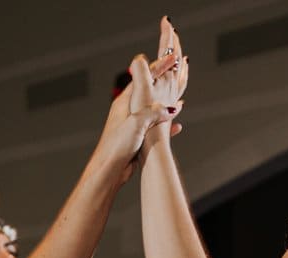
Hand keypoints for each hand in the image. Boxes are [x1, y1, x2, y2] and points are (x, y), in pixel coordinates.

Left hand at [101, 19, 186, 170]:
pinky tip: (175, 126)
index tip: (173, 57)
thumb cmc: (117, 146)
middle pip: (149, 90)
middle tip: (177, 71)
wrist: (108, 170)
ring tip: (179, 97)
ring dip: (166, 102)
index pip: (144, 77)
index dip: (159, 66)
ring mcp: (133, 124)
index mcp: (126, 102)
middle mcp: (129, 110)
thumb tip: (172, 107)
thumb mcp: (137, 124)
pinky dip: (165, 123)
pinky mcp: (137, 137)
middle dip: (164, 80)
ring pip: (153, 109)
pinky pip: (155, 126)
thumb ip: (153, 112)